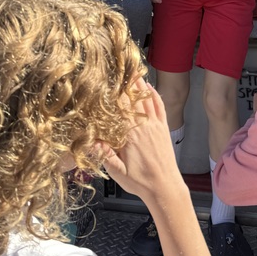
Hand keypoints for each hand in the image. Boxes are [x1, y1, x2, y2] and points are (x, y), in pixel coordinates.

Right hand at [101, 80, 181, 201]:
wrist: (165, 188)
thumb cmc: (141, 182)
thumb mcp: (118, 172)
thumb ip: (105, 155)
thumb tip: (91, 141)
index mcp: (130, 136)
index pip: (121, 109)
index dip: (115, 93)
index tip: (109, 80)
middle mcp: (144, 127)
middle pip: (133, 100)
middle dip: (126, 84)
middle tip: (121, 68)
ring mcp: (155, 126)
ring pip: (146, 100)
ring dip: (140, 85)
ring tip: (133, 71)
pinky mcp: (164, 129)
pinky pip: (160, 107)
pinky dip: (155, 96)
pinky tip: (151, 87)